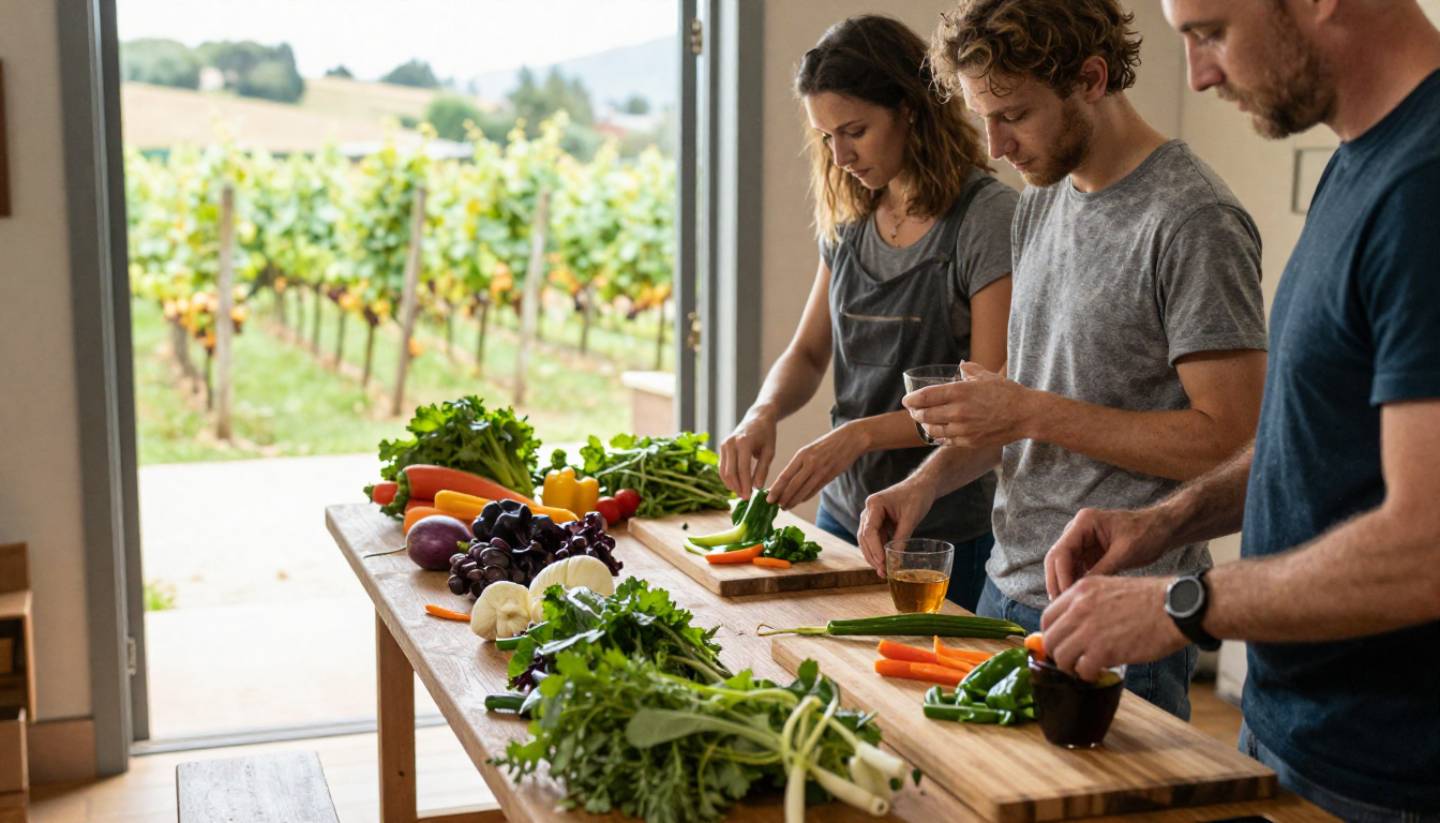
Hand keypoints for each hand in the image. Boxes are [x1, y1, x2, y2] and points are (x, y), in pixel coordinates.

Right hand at [718, 411, 777, 498]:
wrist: (757, 418)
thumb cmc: (766, 435)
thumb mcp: (769, 451)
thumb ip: (762, 469)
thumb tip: (757, 487)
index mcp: (744, 442)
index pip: (742, 469)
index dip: (745, 485)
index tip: (749, 497)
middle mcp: (730, 443)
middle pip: (730, 472)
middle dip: (736, 487)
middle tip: (745, 498)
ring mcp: (724, 444)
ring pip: (723, 471)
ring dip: (731, 485)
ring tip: (741, 493)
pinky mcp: (722, 447)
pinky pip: (722, 466)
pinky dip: (728, 478)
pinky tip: (736, 485)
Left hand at [768, 422, 869, 509]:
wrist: (851, 438)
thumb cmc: (828, 444)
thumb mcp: (810, 449)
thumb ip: (800, 463)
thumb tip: (787, 480)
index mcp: (802, 454)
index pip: (785, 476)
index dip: (776, 489)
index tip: (768, 498)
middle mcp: (810, 463)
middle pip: (792, 486)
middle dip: (782, 498)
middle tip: (774, 506)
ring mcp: (821, 471)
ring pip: (803, 491)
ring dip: (793, 501)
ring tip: (785, 507)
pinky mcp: (830, 476)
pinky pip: (815, 490)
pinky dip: (805, 497)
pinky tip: (798, 501)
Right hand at [856, 480, 935, 575]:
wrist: (921, 486)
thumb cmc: (916, 496)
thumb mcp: (911, 517)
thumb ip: (902, 538)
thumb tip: (896, 560)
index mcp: (874, 504)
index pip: (869, 531)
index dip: (874, 548)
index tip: (882, 562)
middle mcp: (869, 510)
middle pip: (864, 538)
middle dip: (872, 556)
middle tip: (882, 572)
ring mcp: (872, 517)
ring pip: (867, 540)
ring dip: (874, 555)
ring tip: (882, 571)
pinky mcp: (878, 522)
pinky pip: (875, 539)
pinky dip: (879, 550)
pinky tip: (885, 562)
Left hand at [904, 362, 1030, 448]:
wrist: (1026, 415)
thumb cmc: (1008, 393)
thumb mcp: (988, 376)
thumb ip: (971, 370)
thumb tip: (961, 365)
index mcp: (959, 392)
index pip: (925, 397)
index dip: (911, 399)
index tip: (906, 400)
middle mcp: (958, 411)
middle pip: (924, 415)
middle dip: (915, 413)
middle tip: (914, 411)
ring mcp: (963, 429)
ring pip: (933, 430)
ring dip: (925, 426)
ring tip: (925, 421)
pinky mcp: (969, 441)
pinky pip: (947, 440)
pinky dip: (940, 436)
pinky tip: (939, 432)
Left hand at [1041, 575, 1187, 681]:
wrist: (1177, 607)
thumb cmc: (1151, 601)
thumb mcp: (1110, 588)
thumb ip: (1088, 603)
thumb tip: (1073, 625)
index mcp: (1081, 590)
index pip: (1048, 616)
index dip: (1051, 634)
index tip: (1060, 643)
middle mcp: (1080, 607)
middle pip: (1050, 639)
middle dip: (1058, 654)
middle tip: (1071, 660)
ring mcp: (1090, 629)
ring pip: (1061, 656)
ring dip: (1070, 667)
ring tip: (1085, 668)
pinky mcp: (1103, 650)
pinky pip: (1081, 669)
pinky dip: (1087, 675)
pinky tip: (1098, 671)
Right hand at [1044, 507, 1174, 597]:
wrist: (1163, 529)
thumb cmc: (1148, 534)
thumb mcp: (1125, 553)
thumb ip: (1102, 570)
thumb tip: (1082, 593)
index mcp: (1084, 522)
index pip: (1061, 552)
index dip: (1060, 577)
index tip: (1066, 599)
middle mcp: (1077, 530)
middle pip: (1056, 559)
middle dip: (1057, 583)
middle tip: (1062, 607)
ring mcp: (1081, 541)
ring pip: (1063, 567)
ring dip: (1065, 584)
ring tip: (1070, 608)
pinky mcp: (1088, 552)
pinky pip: (1075, 570)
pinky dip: (1075, 584)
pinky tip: (1079, 600)